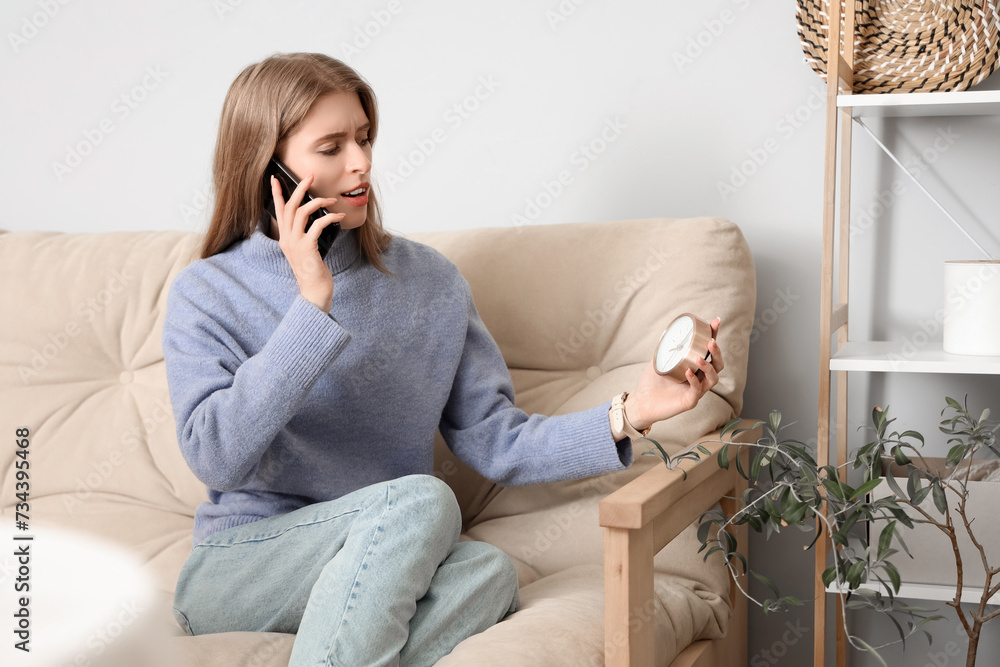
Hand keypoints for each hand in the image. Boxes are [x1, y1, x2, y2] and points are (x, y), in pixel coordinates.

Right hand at [270, 173, 345, 312]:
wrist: (314, 290)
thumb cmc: (313, 270)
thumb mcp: (306, 249)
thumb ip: (306, 234)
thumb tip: (317, 217)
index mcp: (285, 237)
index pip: (278, 210)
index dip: (277, 193)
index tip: (275, 178)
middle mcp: (287, 238)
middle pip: (290, 206)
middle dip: (299, 188)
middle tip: (310, 176)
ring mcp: (295, 243)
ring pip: (301, 212)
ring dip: (318, 201)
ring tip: (331, 199)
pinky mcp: (307, 248)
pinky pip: (317, 225)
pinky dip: (329, 218)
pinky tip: (339, 217)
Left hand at [624, 317, 724, 430]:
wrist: (641, 402)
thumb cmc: (651, 383)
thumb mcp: (658, 360)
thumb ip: (665, 348)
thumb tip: (669, 332)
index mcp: (695, 367)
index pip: (708, 350)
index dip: (714, 336)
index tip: (715, 322)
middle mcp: (699, 378)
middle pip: (718, 365)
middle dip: (716, 352)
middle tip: (710, 342)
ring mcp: (696, 391)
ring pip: (713, 378)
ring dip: (708, 366)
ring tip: (699, 358)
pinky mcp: (689, 401)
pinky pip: (697, 391)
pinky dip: (694, 380)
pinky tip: (688, 372)